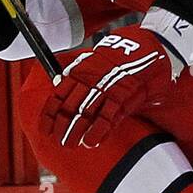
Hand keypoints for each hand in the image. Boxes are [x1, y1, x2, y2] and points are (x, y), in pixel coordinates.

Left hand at [40, 28, 172, 147]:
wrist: (145, 47)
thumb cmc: (119, 58)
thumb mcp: (95, 63)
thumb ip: (80, 76)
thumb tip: (61, 85)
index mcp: (80, 72)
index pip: (59, 95)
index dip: (50, 114)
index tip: (46, 129)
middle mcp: (90, 80)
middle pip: (70, 107)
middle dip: (63, 126)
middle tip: (60, 141)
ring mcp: (106, 89)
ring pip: (85, 113)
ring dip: (76, 131)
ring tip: (71, 144)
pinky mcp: (123, 96)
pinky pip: (107, 116)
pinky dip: (98, 131)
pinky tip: (91, 142)